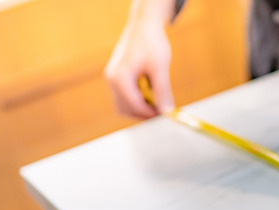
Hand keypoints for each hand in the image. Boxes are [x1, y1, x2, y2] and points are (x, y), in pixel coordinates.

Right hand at [104, 2, 173, 117]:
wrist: (143, 25)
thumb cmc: (150, 42)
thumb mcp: (160, 68)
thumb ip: (162, 91)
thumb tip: (167, 111)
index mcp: (119, 77)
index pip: (134, 105)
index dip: (151, 113)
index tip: (166, 115)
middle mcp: (111, 79)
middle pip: (125, 109)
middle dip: (143, 113)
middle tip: (162, 111)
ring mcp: (112, 78)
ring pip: (124, 105)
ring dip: (140, 107)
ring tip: (157, 100)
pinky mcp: (116, 77)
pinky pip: (125, 96)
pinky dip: (137, 99)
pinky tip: (151, 92)